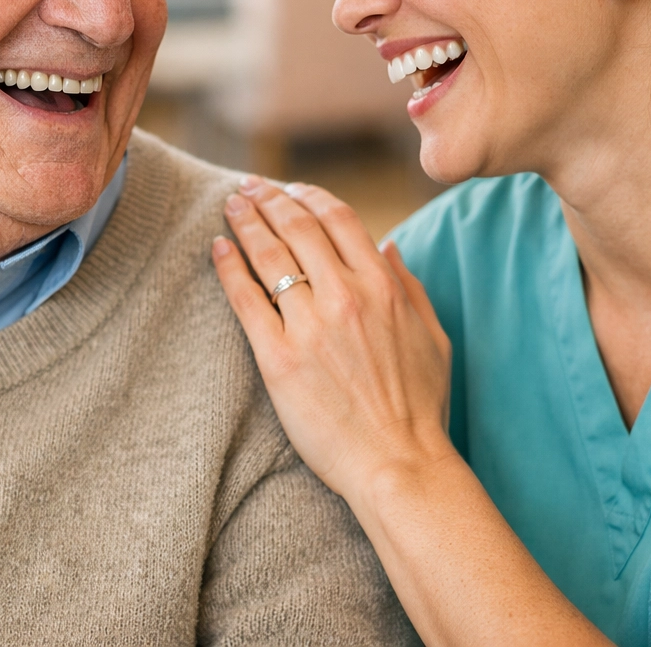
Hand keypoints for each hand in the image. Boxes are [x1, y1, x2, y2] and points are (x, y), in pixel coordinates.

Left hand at [213, 175, 454, 498]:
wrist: (399, 464)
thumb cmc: (420, 406)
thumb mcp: (432, 336)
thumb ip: (410, 285)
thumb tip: (389, 245)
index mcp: (382, 287)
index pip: (338, 218)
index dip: (309, 195)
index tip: (291, 189)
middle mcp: (345, 297)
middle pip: (297, 227)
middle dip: (270, 198)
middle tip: (249, 186)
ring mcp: (309, 327)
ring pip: (269, 255)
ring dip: (247, 221)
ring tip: (231, 203)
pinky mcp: (278, 359)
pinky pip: (246, 301)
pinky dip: (229, 267)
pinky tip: (218, 246)